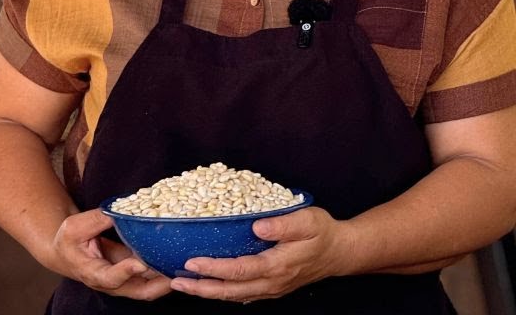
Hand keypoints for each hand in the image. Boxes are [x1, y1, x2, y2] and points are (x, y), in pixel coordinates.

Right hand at [48, 209, 171, 300]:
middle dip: (160, 285)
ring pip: (151, 287)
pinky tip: (178, 257)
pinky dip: (165, 270)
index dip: (126, 272)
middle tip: (175, 272)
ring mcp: (125, 281)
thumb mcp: (74, 227)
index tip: (140, 263)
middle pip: (140, 291)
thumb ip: (96, 220)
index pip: (110, 278)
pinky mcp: (134, 274)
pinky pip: (153, 277)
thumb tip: (120, 210)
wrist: (67, 254)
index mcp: (93, 273)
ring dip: (167, 279)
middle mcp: (112, 283)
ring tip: (184, 265)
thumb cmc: (68, 241)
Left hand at [170, 207, 351, 303]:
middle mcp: (272, 282)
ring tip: (183, 285)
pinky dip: (222, 292)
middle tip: (176, 282)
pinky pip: (242, 295)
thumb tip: (257, 226)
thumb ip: (283, 225)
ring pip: (235, 296)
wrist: (341, 253)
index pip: (239, 270)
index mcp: (277, 265)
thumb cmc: (323, 233)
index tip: (191, 263)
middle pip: (231, 290)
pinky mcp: (271, 288)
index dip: (214, 269)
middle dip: (202, 288)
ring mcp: (271, 289)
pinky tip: (207, 287)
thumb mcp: (308, 221)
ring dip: (208, 292)